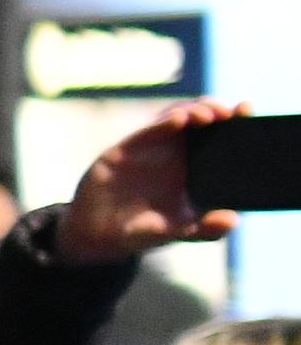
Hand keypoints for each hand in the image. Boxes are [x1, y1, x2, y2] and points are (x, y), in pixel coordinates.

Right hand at [62, 100, 238, 261]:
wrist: (98, 234)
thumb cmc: (144, 231)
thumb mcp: (179, 233)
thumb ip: (206, 229)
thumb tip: (232, 220)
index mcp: (196, 170)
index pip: (220, 138)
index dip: (235, 122)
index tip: (246, 111)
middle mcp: (177, 154)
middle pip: (202, 119)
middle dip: (216, 109)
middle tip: (228, 113)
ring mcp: (153, 148)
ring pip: (178, 116)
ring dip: (194, 109)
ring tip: (206, 116)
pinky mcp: (128, 148)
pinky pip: (149, 129)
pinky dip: (164, 121)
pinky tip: (179, 119)